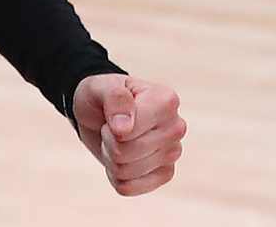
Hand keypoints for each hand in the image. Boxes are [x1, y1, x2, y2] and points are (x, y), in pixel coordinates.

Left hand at [71, 72, 184, 196]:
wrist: (100, 110)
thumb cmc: (102, 96)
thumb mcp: (99, 87)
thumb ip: (114, 99)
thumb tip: (123, 129)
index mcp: (166, 101)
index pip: (129, 133)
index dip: (111, 128)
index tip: (113, 114)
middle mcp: (176, 127)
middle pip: (126, 153)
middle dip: (109, 142)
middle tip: (111, 128)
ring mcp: (173, 152)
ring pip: (125, 172)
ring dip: (111, 158)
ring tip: (117, 140)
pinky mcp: (165, 173)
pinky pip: (128, 188)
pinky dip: (115, 176)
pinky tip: (121, 158)